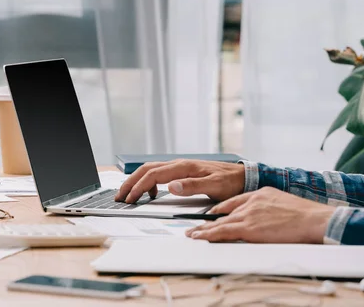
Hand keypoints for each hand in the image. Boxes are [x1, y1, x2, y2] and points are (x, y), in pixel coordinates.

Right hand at [115, 160, 245, 203]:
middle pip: (146, 170)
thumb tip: (171, 186)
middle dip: (130, 183)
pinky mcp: (181, 171)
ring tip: (128, 195)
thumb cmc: (231, 182)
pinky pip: (158, 174)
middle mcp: (179, 164)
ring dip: (136, 181)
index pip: (153, 175)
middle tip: (120, 197)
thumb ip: (192, 186)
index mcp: (184, 167)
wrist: (243, 176)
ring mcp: (179, 167)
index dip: (138, 187)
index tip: (130, 199)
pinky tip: (149, 194)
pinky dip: (148, 182)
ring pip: (150, 170)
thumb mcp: (215, 186)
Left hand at [185, 187, 335, 243]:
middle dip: (207, 221)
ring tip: (192, 234)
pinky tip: (201, 238)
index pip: (233, 201)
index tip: (210, 214)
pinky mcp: (249, 228)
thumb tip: (265, 218)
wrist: (314, 219)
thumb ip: (269, 208)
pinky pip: (224, 232)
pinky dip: (210, 235)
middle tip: (193, 226)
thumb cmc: (305, 215)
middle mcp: (250, 202)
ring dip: (203, 230)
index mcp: (259, 194)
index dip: (219, 209)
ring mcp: (248, 214)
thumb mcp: (282, 203)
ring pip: (220, 223)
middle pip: (223, 212)